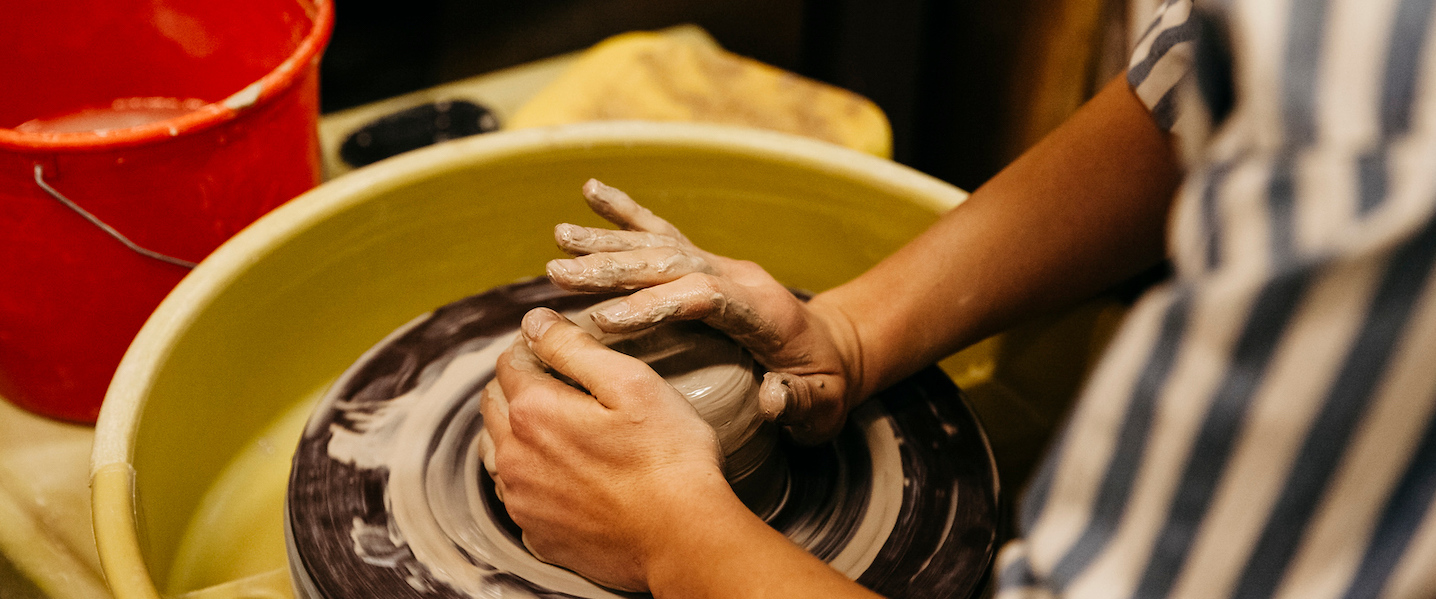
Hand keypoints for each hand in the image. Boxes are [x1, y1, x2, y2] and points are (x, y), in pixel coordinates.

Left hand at [481, 307, 735, 591]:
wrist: (683, 538)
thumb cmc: (668, 457)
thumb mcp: (631, 383)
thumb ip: (574, 347)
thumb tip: (534, 321)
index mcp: (533, 412)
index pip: (510, 362)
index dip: (534, 347)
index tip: (561, 348)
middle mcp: (514, 457)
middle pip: (495, 404)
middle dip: (518, 385)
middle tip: (560, 383)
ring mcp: (522, 501)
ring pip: (497, 450)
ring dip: (516, 432)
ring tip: (559, 427)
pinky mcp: (537, 535)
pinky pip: (517, 494)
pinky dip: (530, 476)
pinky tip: (565, 474)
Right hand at [545, 179, 862, 442]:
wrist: (839, 350)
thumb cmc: (825, 385)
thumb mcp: (823, 406)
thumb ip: (799, 402)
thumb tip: (771, 398)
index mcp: (763, 309)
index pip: (703, 296)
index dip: (653, 305)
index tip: (604, 321)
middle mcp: (738, 276)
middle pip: (669, 264)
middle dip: (612, 269)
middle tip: (557, 276)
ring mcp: (721, 266)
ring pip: (659, 246)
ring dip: (607, 241)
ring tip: (558, 239)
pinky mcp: (706, 265)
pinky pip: (662, 233)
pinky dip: (626, 214)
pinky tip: (591, 192)